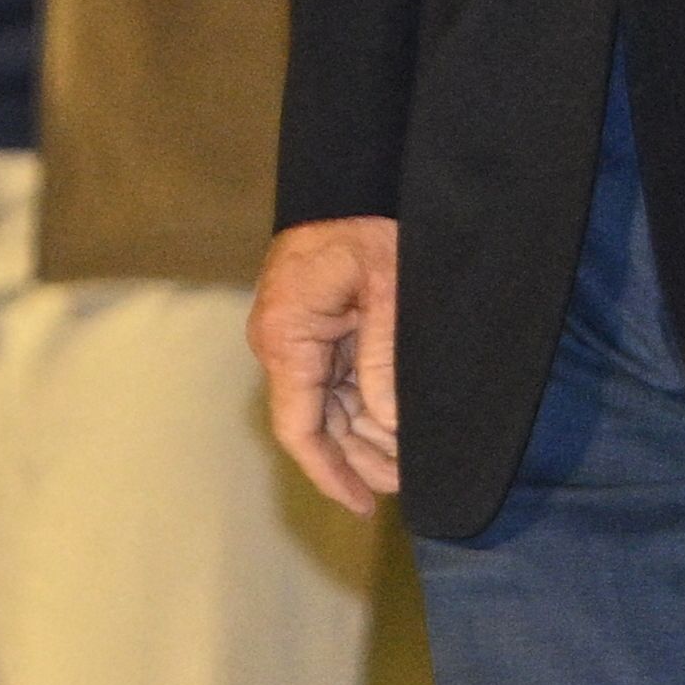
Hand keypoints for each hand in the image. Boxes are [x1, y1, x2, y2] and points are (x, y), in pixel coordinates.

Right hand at [251, 215, 403, 514]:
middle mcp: (282, 345)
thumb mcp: (386, 290)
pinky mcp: (314, 328)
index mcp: (288, 339)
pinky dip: (362, 405)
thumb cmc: (367, 226)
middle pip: (316, 424)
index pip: (300, 428)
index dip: (330, 473)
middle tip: (401, 487)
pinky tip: (389, 428)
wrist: (350, 180)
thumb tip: (387, 423)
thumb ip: (383, 358)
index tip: (360, 504)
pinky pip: (335, 380)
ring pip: (327, 406)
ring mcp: (296, 338)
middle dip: (357, 459)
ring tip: (401, 467)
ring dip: (361, 437)